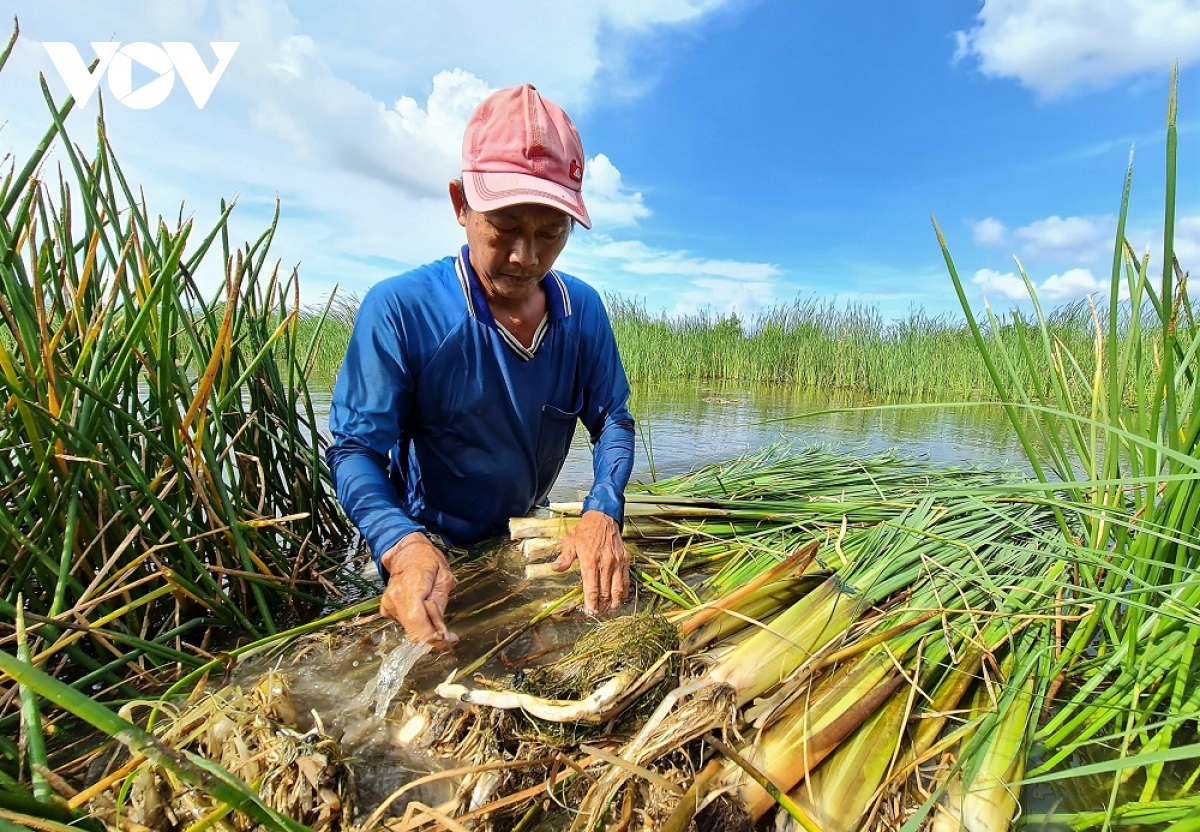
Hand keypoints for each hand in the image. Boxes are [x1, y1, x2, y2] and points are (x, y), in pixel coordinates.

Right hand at [379, 532, 458, 649]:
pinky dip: (417, 622)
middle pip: (414, 631)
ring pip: (411, 630)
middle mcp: (395, 599)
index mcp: (411, 588)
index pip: (418, 623)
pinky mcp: (386, 610)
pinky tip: (421, 608)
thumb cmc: (427, 560)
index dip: (433, 638)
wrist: (406, 551)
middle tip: (448, 634)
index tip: (449, 642)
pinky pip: (406, 624)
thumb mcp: (444, 577)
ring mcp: (388, 605)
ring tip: (433, 609)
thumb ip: (440, 605)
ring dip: (426, 628)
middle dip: (433, 636)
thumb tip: (442, 633)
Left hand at [552, 511, 628, 613]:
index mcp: (590, 560)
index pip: (592, 588)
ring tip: (611, 610)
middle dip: (602, 605)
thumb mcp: (571, 542)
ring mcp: (617, 562)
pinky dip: (624, 591)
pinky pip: (626, 579)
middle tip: (599, 613)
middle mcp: (605, 563)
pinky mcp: (625, 560)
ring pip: (617, 588)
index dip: (592, 602)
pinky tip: (620, 598)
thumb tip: (555, 569)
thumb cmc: (585, 531)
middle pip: (605, 591)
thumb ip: (564, 558)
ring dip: (614, 601)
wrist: (603, 518)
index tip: (590, 611)